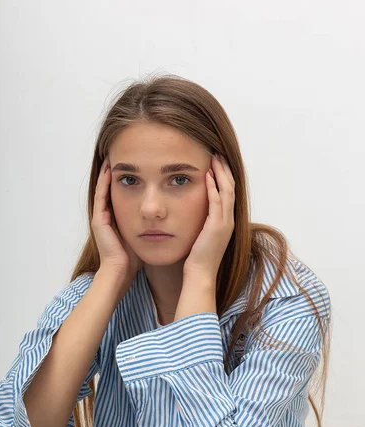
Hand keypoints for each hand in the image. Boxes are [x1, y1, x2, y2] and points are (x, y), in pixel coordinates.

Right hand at [91, 157, 142, 278]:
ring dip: (108, 172)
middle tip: (122, 155)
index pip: (122, 194)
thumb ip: (152, 225)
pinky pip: (101, 195)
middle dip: (118, 173)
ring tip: (114, 155)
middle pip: (112, 189)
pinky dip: (104, 181)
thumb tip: (168, 214)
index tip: (136, 165)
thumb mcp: (145, 235)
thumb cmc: (135, 258)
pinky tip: (110, 168)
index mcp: (117, 219)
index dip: (129, 179)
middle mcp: (106, 216)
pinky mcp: (98, 219)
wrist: (121, 271)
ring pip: (103, 188)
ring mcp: (100, 217)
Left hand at [183, 153, 235, 280]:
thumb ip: (203, 221)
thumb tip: (196, 211)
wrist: (201, 273)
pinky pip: (217, 201)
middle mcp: (230, 220)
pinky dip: (213, 187)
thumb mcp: (202, 235)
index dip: (224, 176)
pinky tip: (207, 175)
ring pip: (227, 191)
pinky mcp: (217, 226)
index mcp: (227, 221)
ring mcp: (225, 223)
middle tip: (217, 153)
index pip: (229, 192)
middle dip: (224, 169)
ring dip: (220, 173)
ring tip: (214, 158)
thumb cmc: (198, 257)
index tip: (216, 162)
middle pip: (231, 187)